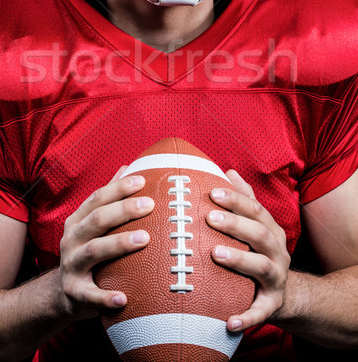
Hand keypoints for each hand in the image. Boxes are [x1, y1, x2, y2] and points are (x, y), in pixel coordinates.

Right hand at [59, 171, 153, 318]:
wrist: (62, 293)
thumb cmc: (87, 250)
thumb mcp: (91, 223)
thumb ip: (108, 198)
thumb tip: (128, 167)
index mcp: (77, 221)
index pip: (97, 198)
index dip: (118, 188)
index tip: (142, 181)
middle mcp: (72, 240)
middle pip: (97, 220)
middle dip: (123, 210)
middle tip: (149, 205)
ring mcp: (71, 266)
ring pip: (94, 251)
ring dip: (119, 244)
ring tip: (145, 239)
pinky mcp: (75, 293)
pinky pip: (90, 296)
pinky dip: (105, 297)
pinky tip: (124, 298)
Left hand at [206, 169, 290, 330]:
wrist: (284, 292)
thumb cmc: (258, 251)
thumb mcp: (256, 224)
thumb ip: (244, 199)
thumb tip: (227, 171)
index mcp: (270, 230)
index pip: (256, 209)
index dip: (236, 199)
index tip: (213, 192)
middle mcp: (277, 251)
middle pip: (260, 234)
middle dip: (235, 225)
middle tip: (209, 217)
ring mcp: (276, 278)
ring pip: (262, 268)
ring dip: (240, 260)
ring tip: (215, 254)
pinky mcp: (272, 305)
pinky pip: (261, 312)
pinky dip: (246, 317)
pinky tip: (228, 322)